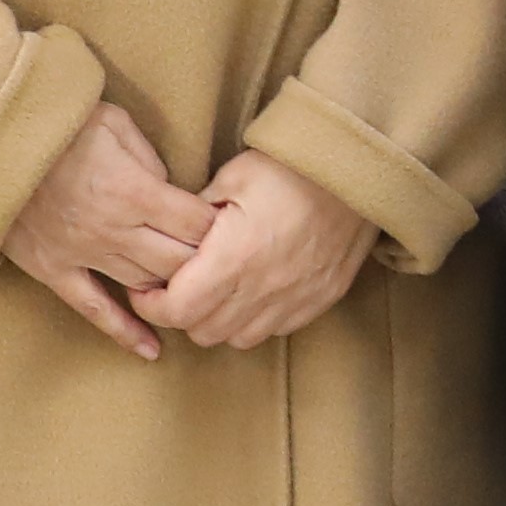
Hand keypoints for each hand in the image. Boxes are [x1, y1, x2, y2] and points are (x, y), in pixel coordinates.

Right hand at [2, 97, 208, 360]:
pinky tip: (150, 350)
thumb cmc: (57, 123)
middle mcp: (112, 229)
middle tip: (223, 263)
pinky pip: (93, 309)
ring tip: (196, 292)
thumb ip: (150, 158)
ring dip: (172, 290)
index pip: (195, 224)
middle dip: (206, 264)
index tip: (233, 229)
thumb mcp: (114, 122)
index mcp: (132, 190)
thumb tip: (173, 190)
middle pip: (177, 262)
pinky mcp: (53, 269)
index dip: (220, 229)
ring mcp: (81, 253)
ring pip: (144, 285)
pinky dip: (123, 331)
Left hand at [137, 148, 374, 353]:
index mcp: (234, 258)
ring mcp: (295, 299)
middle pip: (202, 332)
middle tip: (178, 286)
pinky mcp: (321, 299)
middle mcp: (263, 289)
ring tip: (216, 292)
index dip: (152, 304)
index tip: (147, 287)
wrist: (358, 170)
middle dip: (182, 313)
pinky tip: (254, 291)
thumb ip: (195, 214)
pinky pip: (276, 330)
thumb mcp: (232, 177)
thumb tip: (172, 235)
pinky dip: (256, 320)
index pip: (176, 310)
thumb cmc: (291, 167)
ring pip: (238, 339)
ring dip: (219, 321)